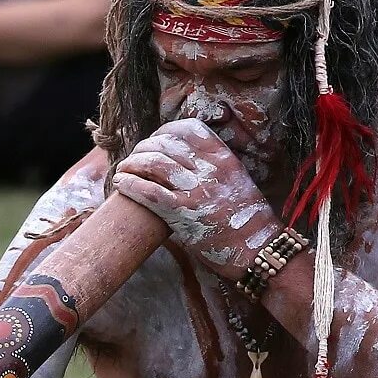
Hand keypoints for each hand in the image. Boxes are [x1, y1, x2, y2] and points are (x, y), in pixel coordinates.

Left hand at [110, 118, 280, 279]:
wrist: (256, 249)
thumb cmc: (246, 220)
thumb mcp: (236, 180)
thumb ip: (214, 167)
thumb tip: (185, 160)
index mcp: (223, 157)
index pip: (188, 128)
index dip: (165, 131)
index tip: (154, 140)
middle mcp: (209, 169)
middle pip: (165, 144)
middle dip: (143, 148)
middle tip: (134, 158)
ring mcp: (195, 190)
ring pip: (154, 163)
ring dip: (132, 164)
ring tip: (123, 170)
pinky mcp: (182, 212)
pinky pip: (149, 191)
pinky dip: (130, 184)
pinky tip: (121, 184)